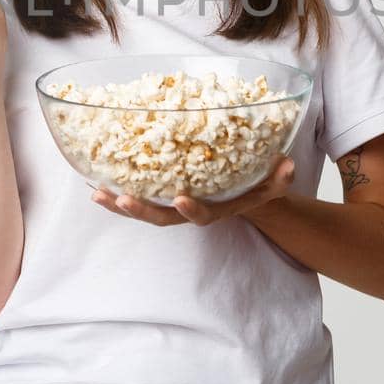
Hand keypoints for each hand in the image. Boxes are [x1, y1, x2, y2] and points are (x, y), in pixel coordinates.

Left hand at [90, 156, 295, 226]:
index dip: (191, 210)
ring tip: (98, 194)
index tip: (180, 199)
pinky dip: (117, 193)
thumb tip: (287, 165)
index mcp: (216, 209)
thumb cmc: (256, 185)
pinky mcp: (161, 196)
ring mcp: (173, 205)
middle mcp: (191, 211)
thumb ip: (279, 178)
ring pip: (143, 211)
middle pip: (162, 218)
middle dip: (141, 211)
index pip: (203, 216)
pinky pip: (137, 198)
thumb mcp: (273, 183)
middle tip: (122, 199)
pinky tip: (96, 184)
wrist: (244, 194)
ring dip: (119, 205)